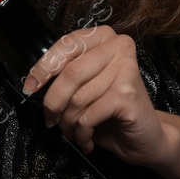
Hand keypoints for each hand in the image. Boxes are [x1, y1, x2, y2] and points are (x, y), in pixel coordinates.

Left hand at [22, 25, 172, 166]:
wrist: (149, 138)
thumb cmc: (112, 110)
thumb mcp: (86, 85)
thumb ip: (67, 73)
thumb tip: (32, 79)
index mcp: (104, 37)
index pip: (65, 45)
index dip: (43, 67)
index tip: (30, 86)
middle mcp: (118, 47)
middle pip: (70, 73)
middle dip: (53, 102)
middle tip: (50, 120)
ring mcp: (125, 70)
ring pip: (77, 97)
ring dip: (67, 122)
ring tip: (70, 133)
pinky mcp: (127, 94)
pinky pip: (88, 115)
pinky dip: (81, 133)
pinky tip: (86, 141)